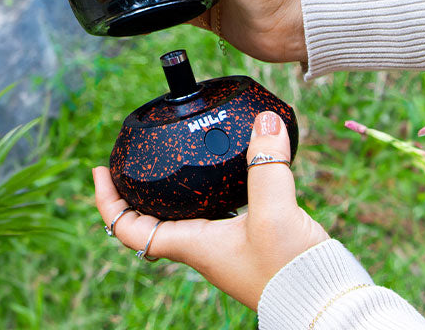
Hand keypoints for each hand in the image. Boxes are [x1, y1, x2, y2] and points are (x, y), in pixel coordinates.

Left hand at [92, 111, 328, 308]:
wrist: (325, 302)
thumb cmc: (289, 271)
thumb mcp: (275, 211)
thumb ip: (267, 165)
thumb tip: (265, 122)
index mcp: (190, 244)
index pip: (128, 229)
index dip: (106, 200)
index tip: (98, 170)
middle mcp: (200, 246)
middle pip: (150, 219)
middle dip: (136, 190)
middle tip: (132, 157)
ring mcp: (224, 246)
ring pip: (184, 214)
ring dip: (172, 190)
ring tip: (172, 157)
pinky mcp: (250, 242)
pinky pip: (217, 212)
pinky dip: (211, 190)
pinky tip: (228, 169)